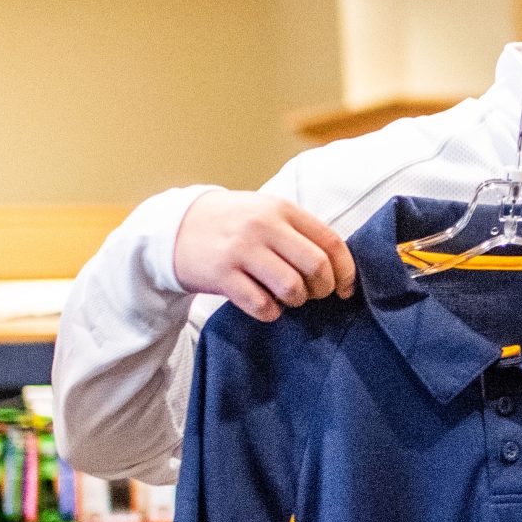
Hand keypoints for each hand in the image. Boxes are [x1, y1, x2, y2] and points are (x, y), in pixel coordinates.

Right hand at [172, 190, 356, 321]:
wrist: (175, 227)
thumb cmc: (232, 224)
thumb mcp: (266, 213)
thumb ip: (300, 232)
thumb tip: (340, 267)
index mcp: (281, 210)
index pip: (330, 243)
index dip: (346, 271)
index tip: (345, 289)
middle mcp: (263, 226)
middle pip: (316, 267)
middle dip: (323, 289)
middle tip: (313, 294)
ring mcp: (241, 250)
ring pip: (292, 288)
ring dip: (296, 301)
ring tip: (286, 297)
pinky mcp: (221, 275)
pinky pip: (262, 305)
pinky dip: (271, 312)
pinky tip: (265, 305)